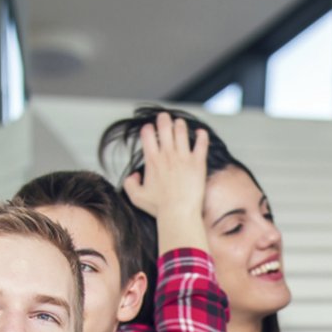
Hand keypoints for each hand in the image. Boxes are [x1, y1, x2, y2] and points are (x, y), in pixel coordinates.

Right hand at [121, 111, 208, 253]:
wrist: (179, 213)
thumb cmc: (159, 208)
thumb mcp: (136, 197)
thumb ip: (130, 184)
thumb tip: (134, 175)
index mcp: (152, 160)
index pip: (147, 134)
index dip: (148, 129)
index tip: (150, 130)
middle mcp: (167, 155)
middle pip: (164, 127)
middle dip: (163, 119)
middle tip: (164, 117)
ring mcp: (183, 157)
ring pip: (181, 131)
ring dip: (180, 125)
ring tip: (180, 124)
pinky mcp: (198, 163)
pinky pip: (201, 143)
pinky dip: (202, 135)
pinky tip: (201, 132)